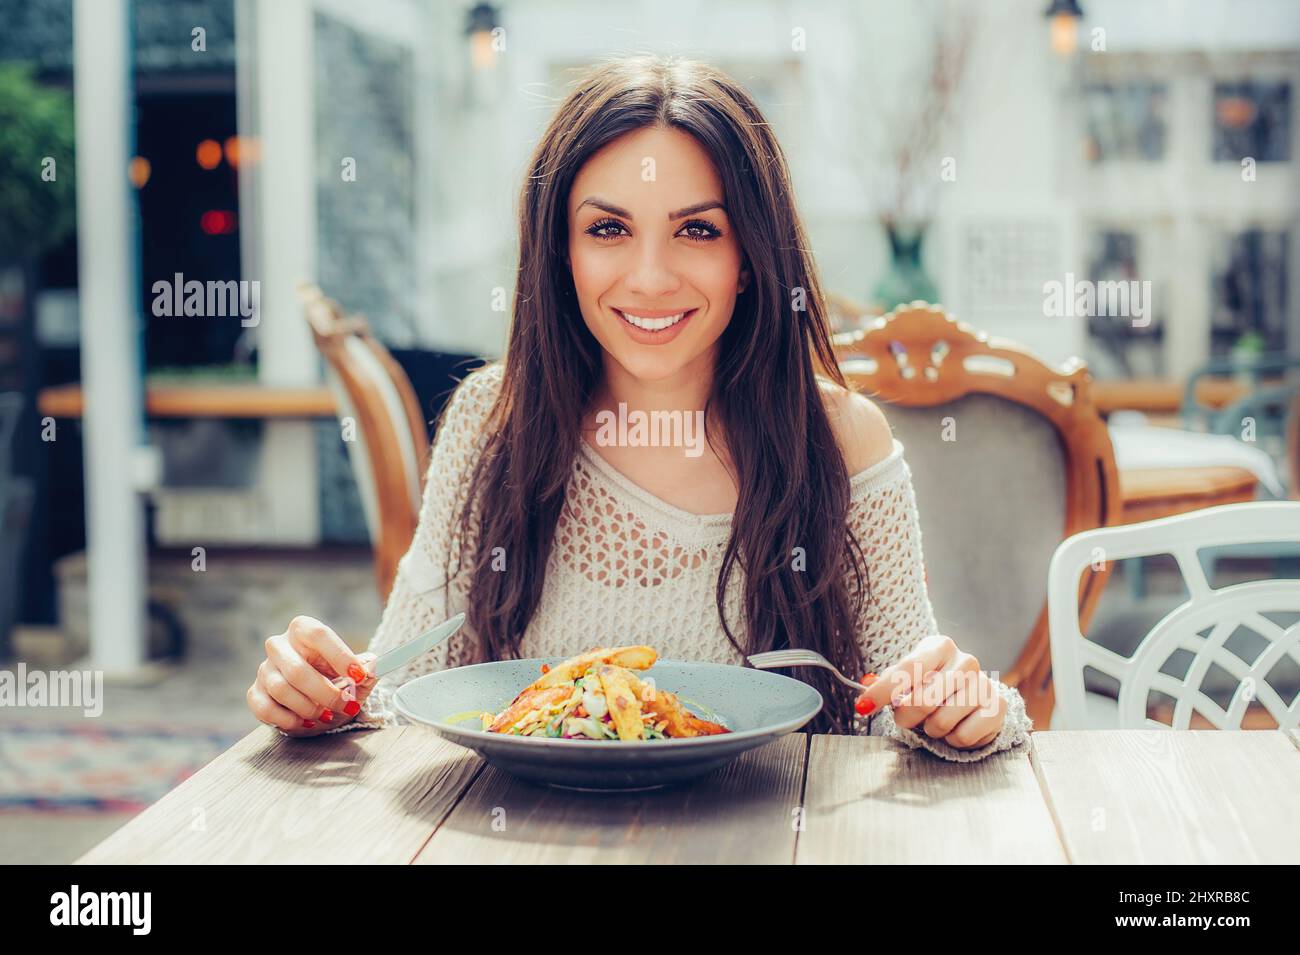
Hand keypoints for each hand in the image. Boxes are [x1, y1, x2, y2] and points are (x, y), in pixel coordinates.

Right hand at [247, 616, 378, 736]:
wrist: (318, 700)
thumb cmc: (337, 680)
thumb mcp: (356, 674)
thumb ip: (367, 670)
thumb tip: (374, 666)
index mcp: (304, 630)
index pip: (318, 634)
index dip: (340, 655)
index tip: (360, 676)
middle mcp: (279, 645)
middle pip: (297, 669)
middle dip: (326, 693)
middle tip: (346, 705)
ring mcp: (264, 669)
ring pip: (280, 690)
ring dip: (308, 708)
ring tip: (326, 715)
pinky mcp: (255, 692)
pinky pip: (264, 708)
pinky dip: (287, 719)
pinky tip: (305, 722)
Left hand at [854, 634, 1004, 749]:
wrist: (974, 695)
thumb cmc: (934, 684)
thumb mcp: (910, 675)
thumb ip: (889, 682)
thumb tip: (866, 687)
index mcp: (940, 646)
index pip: (908, 668)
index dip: (883, 690)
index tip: (863, 707)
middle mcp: (966, 661)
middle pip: (922, 701)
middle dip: (905, 717)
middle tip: (906, 718)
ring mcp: (984, 684)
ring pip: (940, 723)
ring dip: (930, 730)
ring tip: (934, 720)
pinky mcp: (997, 709)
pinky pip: (962, 737)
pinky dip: (951, 740)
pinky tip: (955, 727)